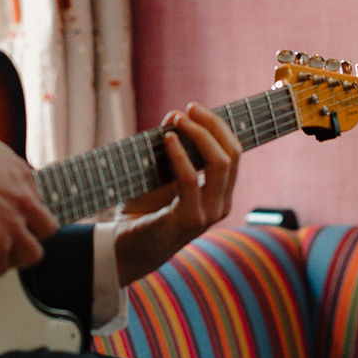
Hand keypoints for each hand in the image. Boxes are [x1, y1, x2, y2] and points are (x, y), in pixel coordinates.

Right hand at [0, 131, 57, 280]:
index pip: (35, 198)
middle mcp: (24, 202)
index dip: (26, 210)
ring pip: (32, 254)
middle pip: (47, 227)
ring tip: (4, 259)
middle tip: (21, 239)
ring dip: (18, 257)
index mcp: (22, 177)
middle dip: (35, 235)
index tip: (17, 215)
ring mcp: (13, 227)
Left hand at [113, 106, 241, 285]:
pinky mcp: (189, 220)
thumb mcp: (159, 174)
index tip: (195, 108)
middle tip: (189, 108)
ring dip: (199, 134)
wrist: (124, 249)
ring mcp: (208, 214)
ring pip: (219, 163)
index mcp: (220, 195)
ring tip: (177, 120)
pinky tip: (168, 140)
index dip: (218, 126)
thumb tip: (174, 115)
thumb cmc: (142, 211)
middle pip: (232, 154)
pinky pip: (190, 179)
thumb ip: (171, 148)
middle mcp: (221, 205)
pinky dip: (180, 155)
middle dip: (213, 125)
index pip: (234, 153)